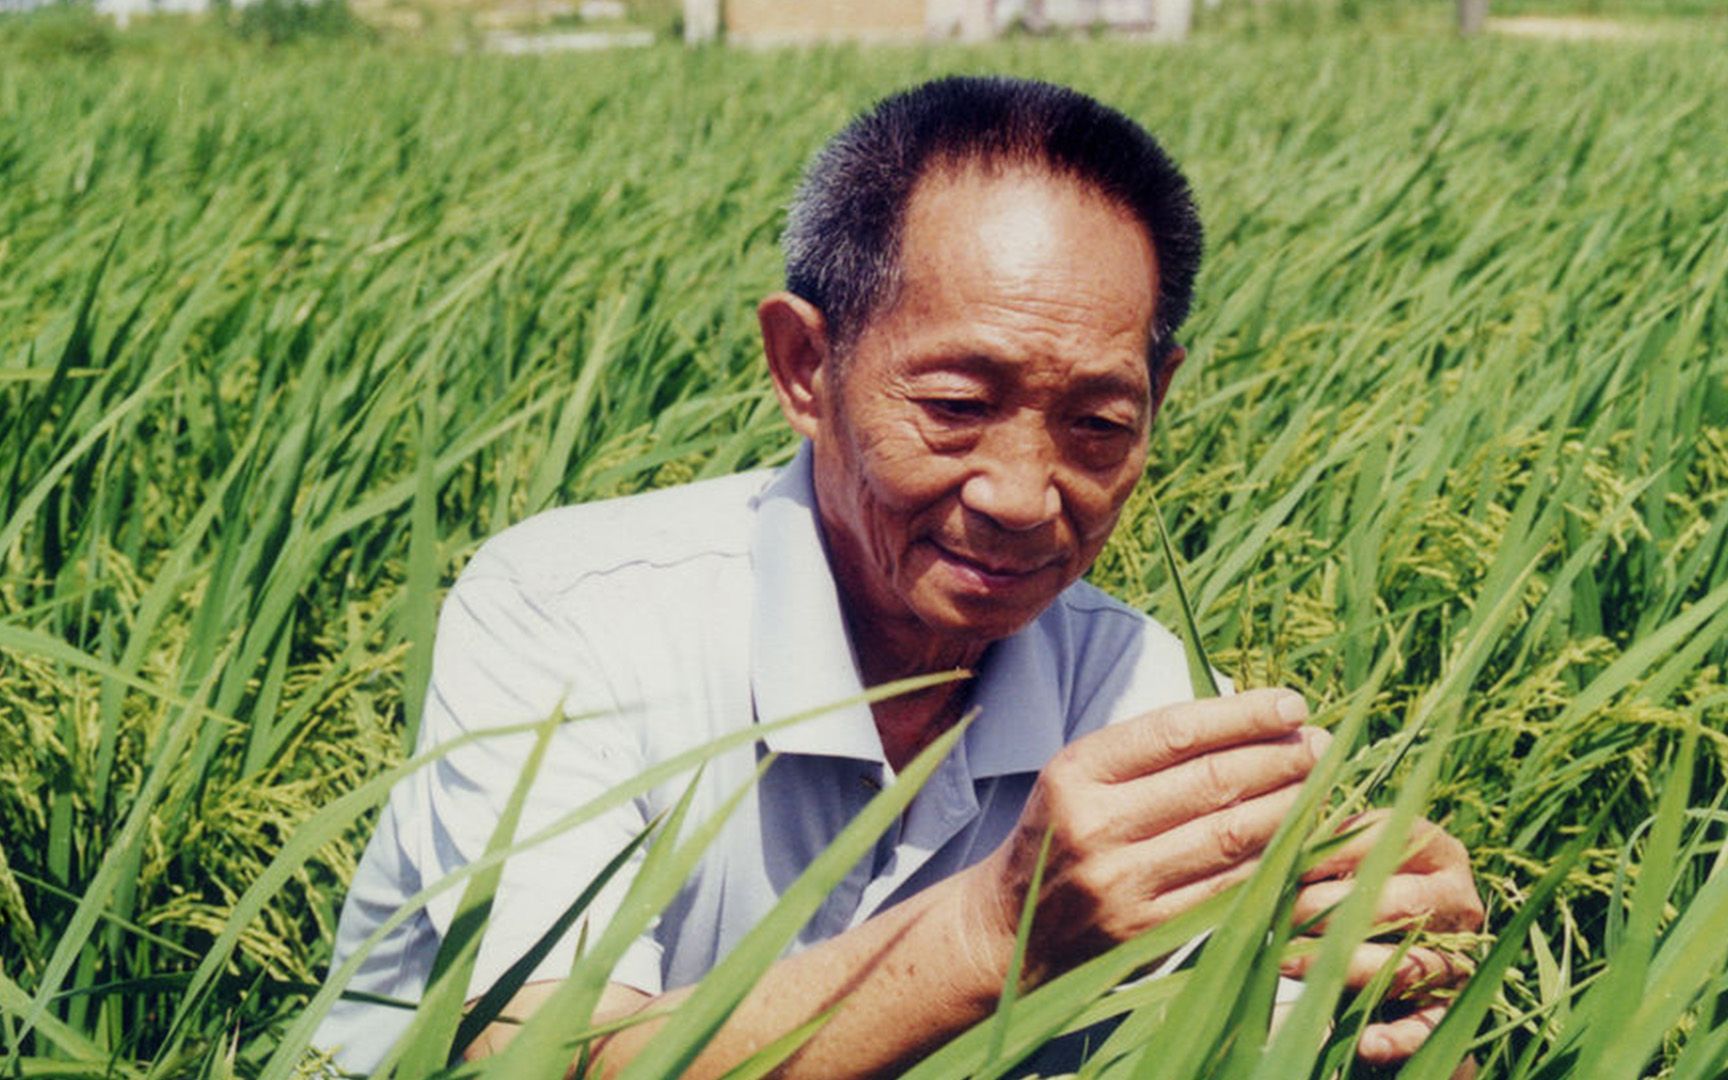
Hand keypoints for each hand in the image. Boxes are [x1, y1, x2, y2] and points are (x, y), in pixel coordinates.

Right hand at [969, 688, 1329, 984]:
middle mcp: (1095, 824)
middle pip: (1212, 781)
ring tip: (1319, 786)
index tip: (1293, 707)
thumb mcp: (1085, 775)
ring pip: (1230, 835)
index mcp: (1078, 771)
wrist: (1015, 926)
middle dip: (1279, 759)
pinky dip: (1271, 860)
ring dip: (1289, 806)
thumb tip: (1251, 719)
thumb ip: (1153, 749)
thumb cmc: (1066, 831)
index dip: (1243, 715)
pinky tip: (1297, 839)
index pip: (1175, 731)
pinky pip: (1228, 887)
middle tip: (1321, 747)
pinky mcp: (1146, 930)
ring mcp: (1121, 883)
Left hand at [1286, 810, 1484, 1064]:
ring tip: (1288, 961)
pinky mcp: (1448, 1007)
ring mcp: (1459, 955)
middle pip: (1402, 902)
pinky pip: (1428, 1025)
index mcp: (1436, 851)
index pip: (1393, 839)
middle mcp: (1458, 901)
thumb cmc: (1346, 891)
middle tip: (1283, 913)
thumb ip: (1323, 843)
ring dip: (1346, 965)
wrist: (1372, 956)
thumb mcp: (1340, 861)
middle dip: (1333, 908)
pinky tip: (1365, 1042)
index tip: (1292, 862)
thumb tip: (1290, 833)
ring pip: (1410, 963)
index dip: (1337, 851)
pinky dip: (1398, 1036)